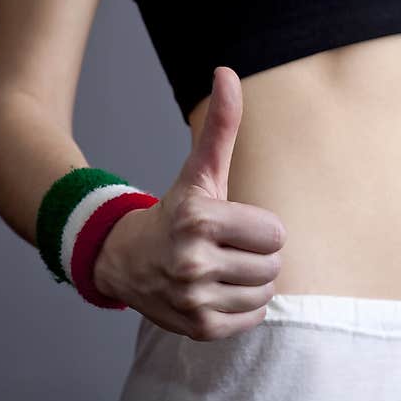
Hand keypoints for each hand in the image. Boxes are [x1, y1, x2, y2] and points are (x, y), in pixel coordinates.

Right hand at [93, 66, 286, 340]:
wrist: (125, 261)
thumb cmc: (175, 214)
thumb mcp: (199, 172)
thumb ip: (219, 126)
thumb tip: (227, 72)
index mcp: (199, 218)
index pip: (275, 233)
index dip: (259, 228)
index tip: (232, 225)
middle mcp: (192, 260)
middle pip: (274, 265)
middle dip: (257, 255)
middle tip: (226, 249)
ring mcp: (194, 298)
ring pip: (265, 292)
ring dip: (250, 282)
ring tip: (221, 270)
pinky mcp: (199, 328)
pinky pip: (253, 318)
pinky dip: (242, 307)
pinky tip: (215, 292)